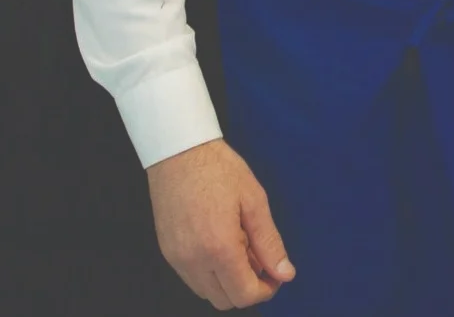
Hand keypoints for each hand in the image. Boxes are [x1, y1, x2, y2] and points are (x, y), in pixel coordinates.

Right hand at [148, 140, 294, 308]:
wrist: (179, 152)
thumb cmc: (219, 170)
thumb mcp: (254, 200)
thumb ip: (269, 242)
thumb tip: (286, 273)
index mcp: (219, 248)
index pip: (244, 295)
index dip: (266, 290)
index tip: (277, 274)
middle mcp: (194, 261)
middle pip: (225, 300)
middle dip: (248, 287)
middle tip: (260, 257)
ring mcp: (177, 260)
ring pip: (208, 293)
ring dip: (229, 281)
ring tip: (241, 246)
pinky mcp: (168, 253)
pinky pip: (193, 279)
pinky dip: (211, 273)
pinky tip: (221, 244)